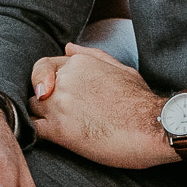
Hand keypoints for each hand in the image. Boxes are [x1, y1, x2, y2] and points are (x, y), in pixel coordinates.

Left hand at [29, 43, 173, 167]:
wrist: (152, 128)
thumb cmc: (141, 100)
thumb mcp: (120, 68)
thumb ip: (90, 56)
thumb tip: (67, 47)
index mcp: (78, 63)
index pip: (43, 67)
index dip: (44, 81)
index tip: (52, 92)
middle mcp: (64, 80)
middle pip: (37, 91)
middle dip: (47, 102)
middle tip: (67, 116)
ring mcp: (59, 105)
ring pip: (33, 109)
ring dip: (44, 118)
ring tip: (65, 128)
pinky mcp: (58, 131)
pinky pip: (34, 130)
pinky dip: (39, 134)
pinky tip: (57, 140)